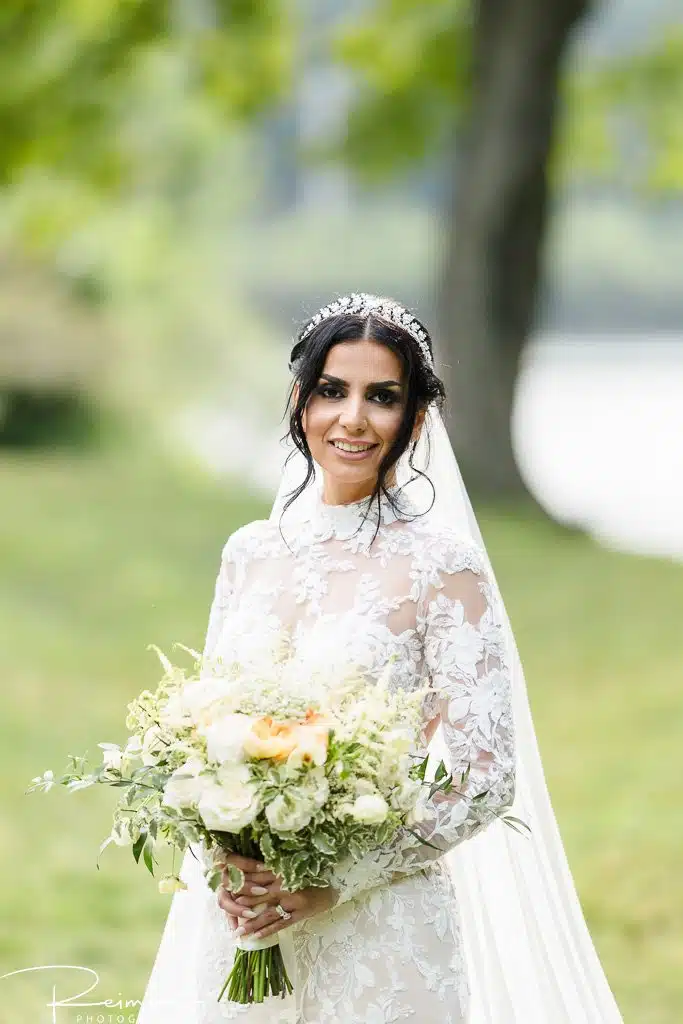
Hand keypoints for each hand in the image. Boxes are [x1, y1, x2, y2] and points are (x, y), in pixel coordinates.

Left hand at [216, 852, 337, 938]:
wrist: (334, 885)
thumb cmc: (311, 874)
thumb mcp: (291, 867)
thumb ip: (272, 869)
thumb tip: (248, 870)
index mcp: (282, 869)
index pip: (256, 870)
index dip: (240, 873)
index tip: (224, 875)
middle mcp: (286, 884)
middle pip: (258, 892)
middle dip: (241, 900)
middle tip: (225, 906)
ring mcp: (292, 900)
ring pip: (267, 912)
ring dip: (250, 922)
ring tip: (237, 931)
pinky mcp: (298, 914)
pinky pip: (279, 923)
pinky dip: (266, 930)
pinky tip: (254, 937)